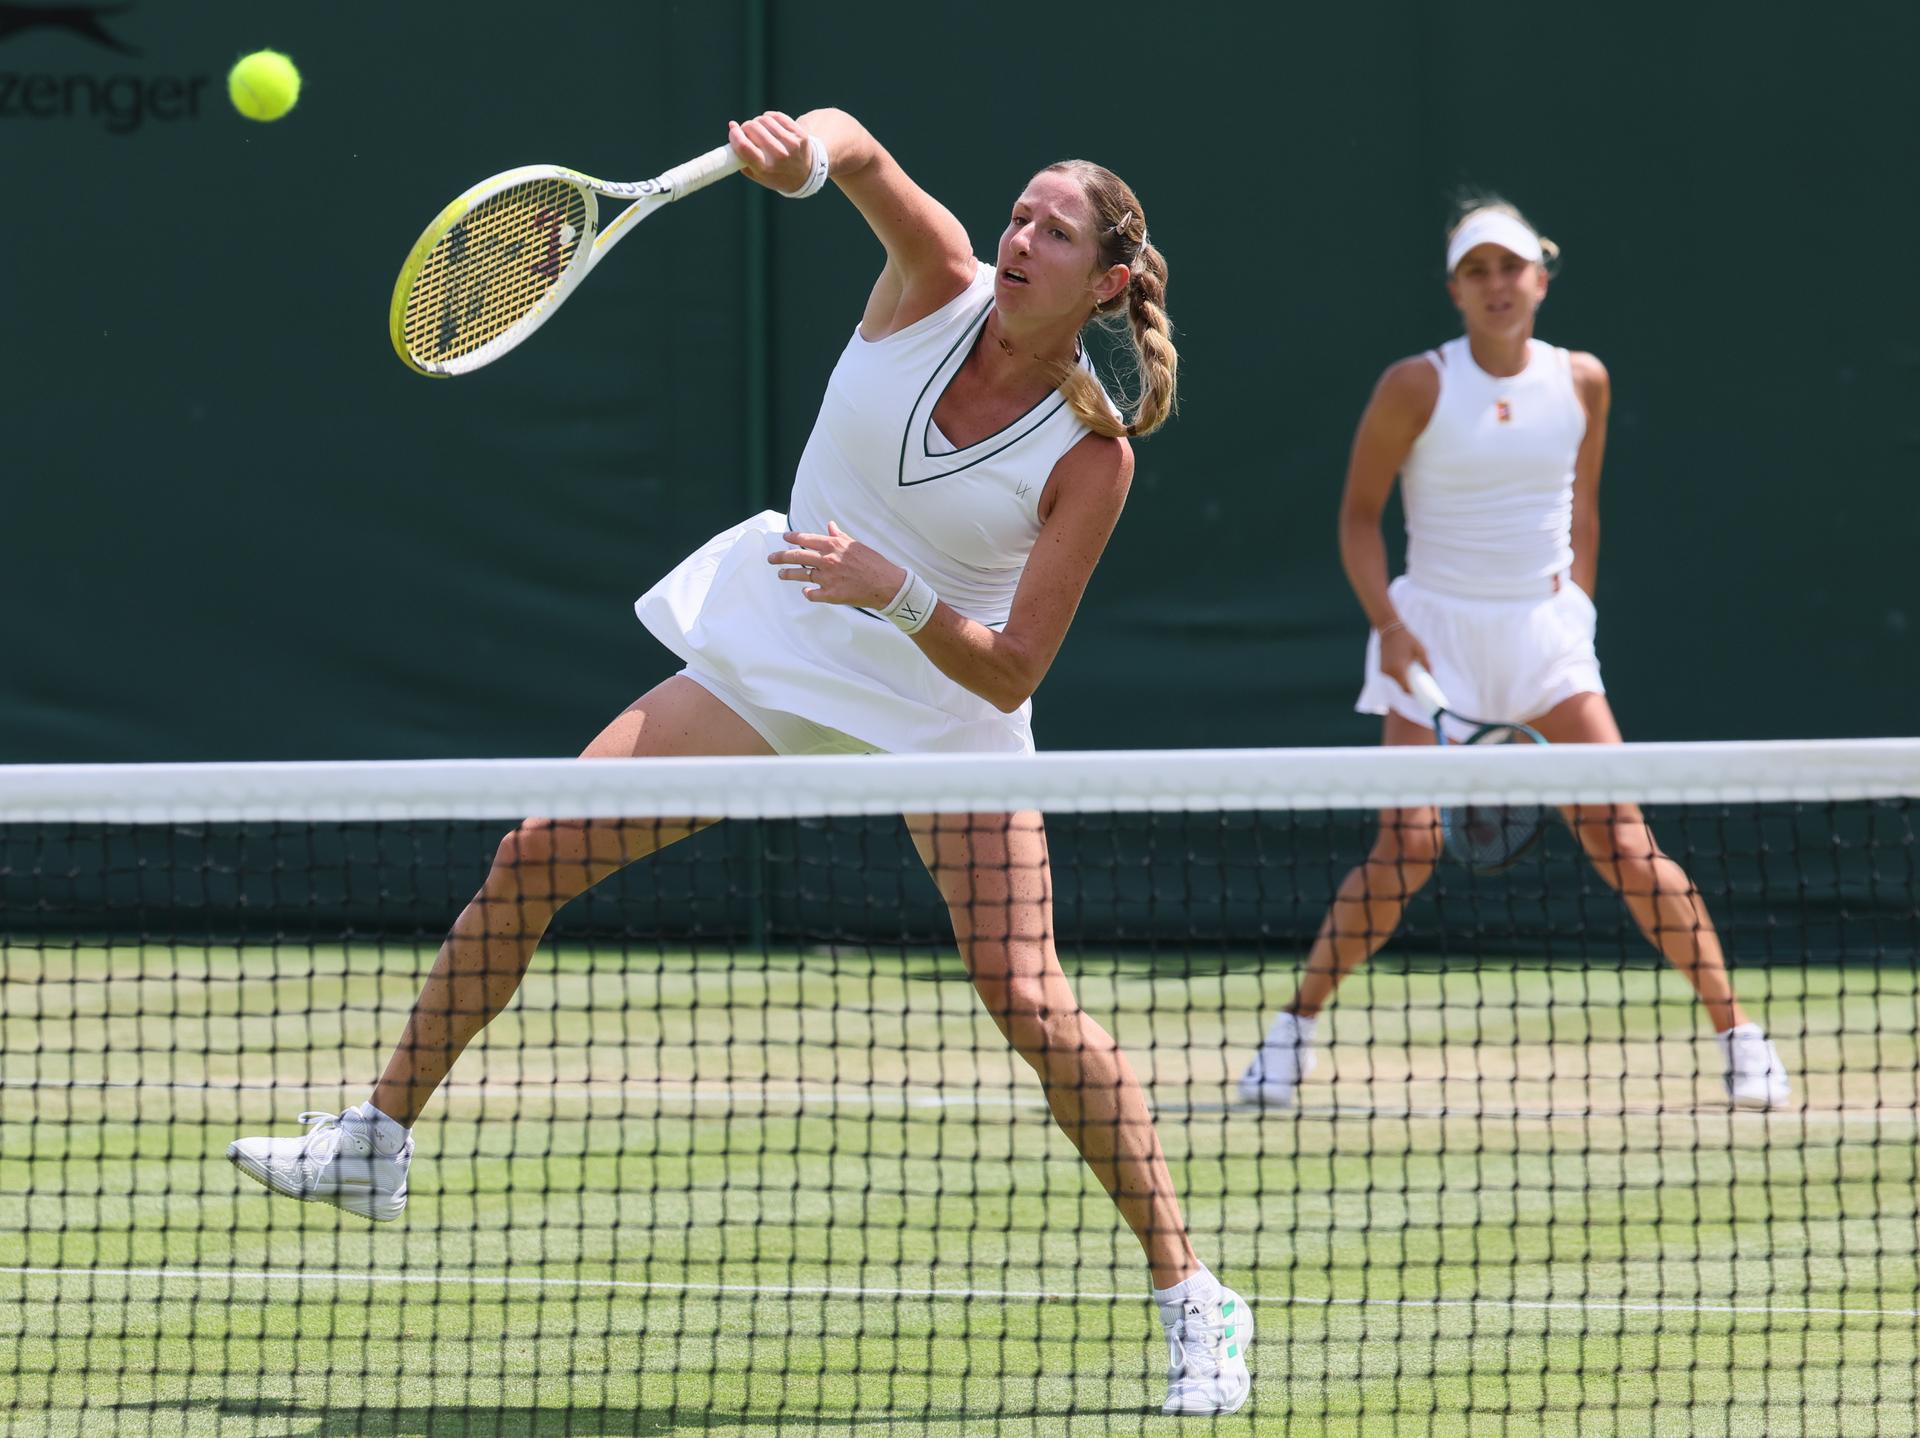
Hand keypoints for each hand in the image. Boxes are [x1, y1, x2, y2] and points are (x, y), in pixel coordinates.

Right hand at [728, 111, 814, 194]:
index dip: (735, 134)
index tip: (733, 129)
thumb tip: (732, 126)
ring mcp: (791, 144)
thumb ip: (740, 155)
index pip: (744, 146)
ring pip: (764, 119)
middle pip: (752, 128)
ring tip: (760, 129)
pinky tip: (770, 125)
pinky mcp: (799, 134)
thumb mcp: (755, 173)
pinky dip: (770, 118)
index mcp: (765, 169)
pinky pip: (777, 116)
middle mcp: (779, 157)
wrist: (804, 175)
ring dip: (758, 122)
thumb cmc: (773, 173)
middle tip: (747, 131)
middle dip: (746, 127)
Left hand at [769, 522, 904, 607]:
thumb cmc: (873, 563)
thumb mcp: (856, 544)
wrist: (886, 584)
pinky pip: (812, 594)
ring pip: (801, 575)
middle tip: (771, 558)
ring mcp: (828, 578)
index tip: (784, 538)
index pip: (806, 539)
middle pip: (797, 556)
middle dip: (781, 556)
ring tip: (780, 574)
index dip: (792, 538)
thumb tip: (830, 526)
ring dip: (788, 574)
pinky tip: (805, 591)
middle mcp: (827, 560)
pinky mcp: (831, 594)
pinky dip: (807, 592)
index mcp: (833, 545)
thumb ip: (839, 536)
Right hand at [1379, 623, 1432, 694]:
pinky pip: (1391, 675)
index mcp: (1399, 669)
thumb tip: (1431, 674)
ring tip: (1411, 674)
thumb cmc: (1407, 639)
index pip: (1406, 688)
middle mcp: (1389, 672)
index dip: (1413, 693)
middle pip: (1401, 685)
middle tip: (1418, 683)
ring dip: (1403, 680)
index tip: (1420, 693)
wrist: (1390, 630)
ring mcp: (1384, 670)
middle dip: (1409, 686)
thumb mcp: (1421, 650)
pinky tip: (1404, 668)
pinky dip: (1398, 674)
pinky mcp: (1381, 668)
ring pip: (1396, 681)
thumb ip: (1426, 663)